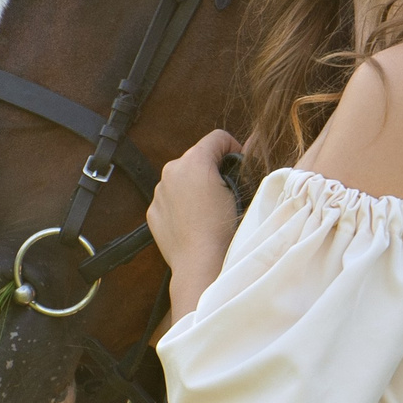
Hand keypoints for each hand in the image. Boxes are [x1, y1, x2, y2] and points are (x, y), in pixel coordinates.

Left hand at [149, 129, 242, 319]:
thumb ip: (243, 167)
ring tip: (209, 210)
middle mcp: (172, 170)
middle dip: (212, 169)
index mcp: (195, 161)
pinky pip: (170, 198)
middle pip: (197, 157)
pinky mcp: (152, 210)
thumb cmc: (225, 230)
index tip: (240, 167)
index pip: (218, 137)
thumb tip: (249, 149)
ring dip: (195, 186)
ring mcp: (159, 191)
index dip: (234, 149)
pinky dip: (181, 204)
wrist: (200, 264)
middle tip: (226, 192)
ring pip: (181, 177)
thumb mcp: (242, 193)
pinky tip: (194, 222)